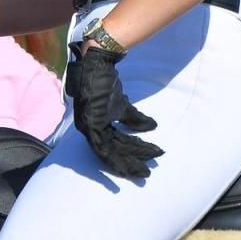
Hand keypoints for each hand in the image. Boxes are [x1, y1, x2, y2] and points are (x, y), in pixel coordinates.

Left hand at [67, 45, 162, 179]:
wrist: (97, 66)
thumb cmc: (106, 83)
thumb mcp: (122, 105)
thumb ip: (134, 118)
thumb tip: (152, 127)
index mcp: (95, 126)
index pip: (112, 147)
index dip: (126, 158)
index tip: (142, 167)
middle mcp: (89, 130)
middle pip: (112, 153)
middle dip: (131, 164)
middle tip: (147, 174)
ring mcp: (88, 127)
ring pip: (110, 152)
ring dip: (129, 161)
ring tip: (146, 168)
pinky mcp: (90, 124)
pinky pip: (103, 147)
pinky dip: (116, 157)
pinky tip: (129, 163)